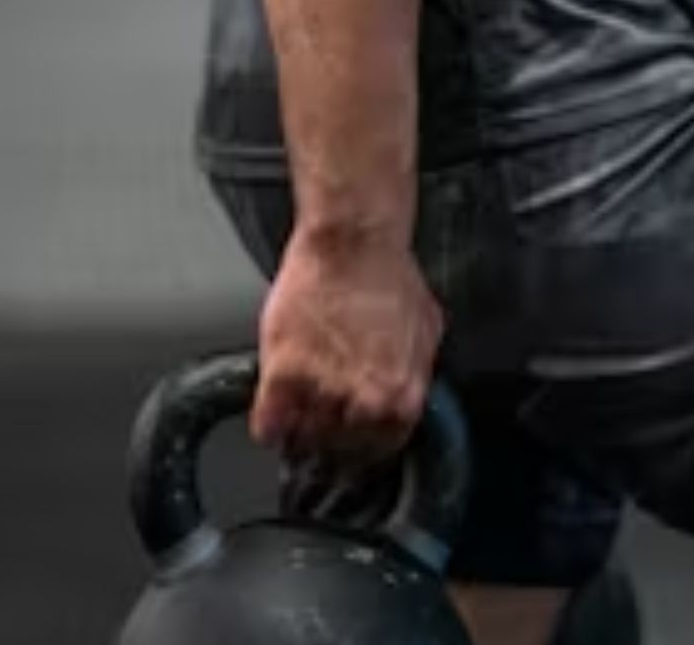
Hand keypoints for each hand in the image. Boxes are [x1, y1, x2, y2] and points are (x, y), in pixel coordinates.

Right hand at [251, 225, 444, 466]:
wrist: (352, 239)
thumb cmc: (388, 274)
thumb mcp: (426, 329)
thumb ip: (416, 373)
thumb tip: (404, 399)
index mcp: (403, 397)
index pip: (379, 452)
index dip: (362, 443)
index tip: (350, 440)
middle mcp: (365, 403)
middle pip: (338, 449)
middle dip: (330, 433)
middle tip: (324, 410)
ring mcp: (322, 393)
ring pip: (302, 441)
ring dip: (299, 426)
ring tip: (303, 399)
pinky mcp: (282, 378)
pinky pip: (267, 428)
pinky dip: (268, 422)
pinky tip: (276, 404)